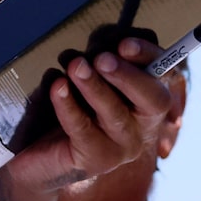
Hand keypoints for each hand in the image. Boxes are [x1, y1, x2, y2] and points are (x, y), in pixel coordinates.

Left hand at [0, 41, 176, 200]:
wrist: (38, 156)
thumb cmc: (68, 108)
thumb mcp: (88, 79)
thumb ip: (101, 61)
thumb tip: (103, 40)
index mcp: (148, 101)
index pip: (162, 75)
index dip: (149, 57)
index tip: (126, 44)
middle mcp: (143, 126)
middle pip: (153, 100)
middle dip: (129, 76)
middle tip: (102, 59)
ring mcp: (122, 148)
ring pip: (115, 114)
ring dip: (95, 87)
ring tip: (76, 66)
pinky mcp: (95, 160)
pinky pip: (83, 129)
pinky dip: (68, 106)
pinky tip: (57, 87)